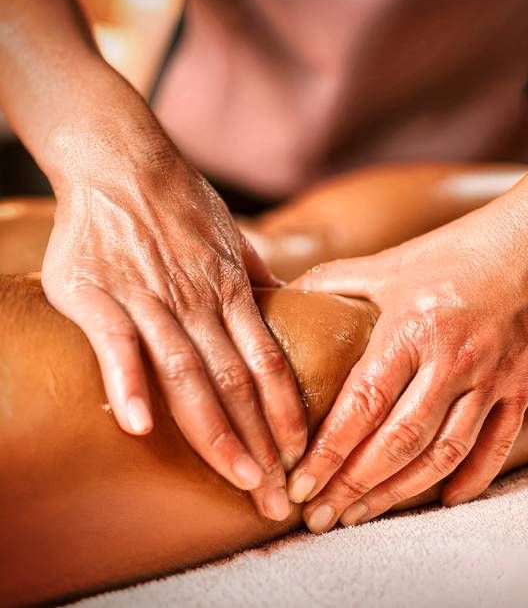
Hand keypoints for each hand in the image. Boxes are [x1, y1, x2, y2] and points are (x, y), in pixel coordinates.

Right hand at [42, 137, 306, 520]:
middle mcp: (198, 303)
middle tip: (280, 495)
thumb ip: (258, 282)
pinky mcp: (97, 294)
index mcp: (231, 295)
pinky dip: (126, 383)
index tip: (303, 458)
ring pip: (188, 373)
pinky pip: (115, 344)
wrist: (122, 159)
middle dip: (261, 443)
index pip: (270, 365)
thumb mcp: (234, 241)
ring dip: (214, 430)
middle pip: (237, 383)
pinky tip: (138, 427)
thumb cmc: (180, 204)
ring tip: (238, 477)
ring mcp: (149, 298)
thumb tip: (290, 308)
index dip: (288, 414)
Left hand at [286, 202, 527, 531]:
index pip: (362, 404)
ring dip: (401, 492)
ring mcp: (492, 378)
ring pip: (444, 453)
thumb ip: (336, 281)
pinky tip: (445, 500)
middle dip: (354, 487)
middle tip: (321, 519)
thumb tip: (280, 296)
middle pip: (399, 441)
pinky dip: (473, 479)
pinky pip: (497, 445)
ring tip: (363, 515)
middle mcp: (452, 360)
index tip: (299, 486)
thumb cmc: (459, 250)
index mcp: (412, 328)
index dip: (328, 452)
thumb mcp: (393, 262)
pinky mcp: (522, 388)